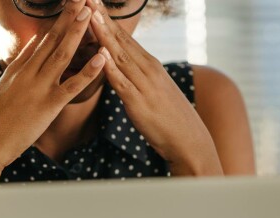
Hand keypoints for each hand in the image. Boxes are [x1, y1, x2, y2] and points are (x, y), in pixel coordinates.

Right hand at [0, 0, 106, 182]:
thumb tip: (27, 62)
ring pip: (62, 54)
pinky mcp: (48, 106)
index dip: (56, 22)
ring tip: (90, 13)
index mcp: (16, 70)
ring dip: (77, 32)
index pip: (40, 40)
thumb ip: (16, 76)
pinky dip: (89, 71)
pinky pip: (72, 85)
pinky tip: (102, 57)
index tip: (68, 6)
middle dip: (68, 17)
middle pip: (51, 39)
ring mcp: (37, 87)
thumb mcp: (1, 93)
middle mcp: (27, 73)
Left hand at [86, 0, 221, 173]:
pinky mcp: (139, 103)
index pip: (124, 37)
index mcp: (149, 64)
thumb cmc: (168, 117)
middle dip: (102, 18)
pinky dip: (111, 68)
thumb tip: (121, 65)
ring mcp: (144, 84)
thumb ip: (137, 75)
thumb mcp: (152, 89)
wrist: (189, 140)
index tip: (93, 2)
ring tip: (90, 16)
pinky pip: (122, 83)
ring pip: (120, 55)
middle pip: (120, 39)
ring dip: (103, 35)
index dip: (106, 18)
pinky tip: (101, 55)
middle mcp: (147, 69)